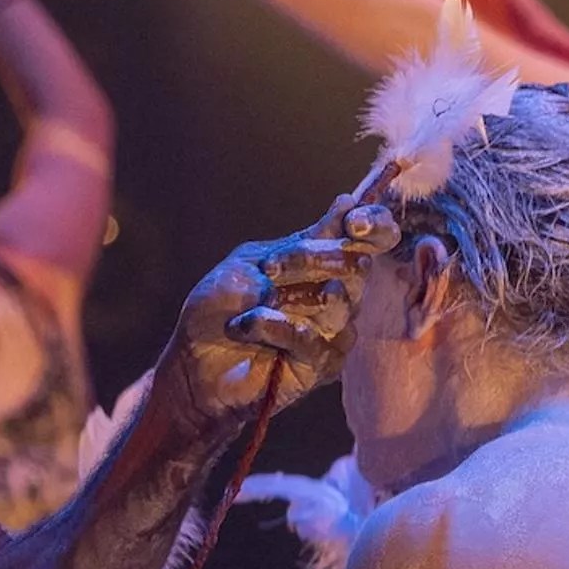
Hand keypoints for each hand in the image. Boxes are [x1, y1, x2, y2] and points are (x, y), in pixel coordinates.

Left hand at [154, 197, 399, 434]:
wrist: (194, 362)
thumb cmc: (217, 310)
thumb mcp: (250, 264)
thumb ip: (301, 241)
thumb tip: (347, 203)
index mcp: (320, 263)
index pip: (369, 239)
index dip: (375, 226)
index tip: (354, 222)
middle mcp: (335, 294)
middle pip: (356, 267)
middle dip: (314, 259)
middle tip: (271, 268)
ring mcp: (332, 331)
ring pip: (338, 301)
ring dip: (289, 296)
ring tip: (254, 302)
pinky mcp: (321, 365)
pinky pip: (311, 337)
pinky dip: (272, 326)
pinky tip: (245, 326)